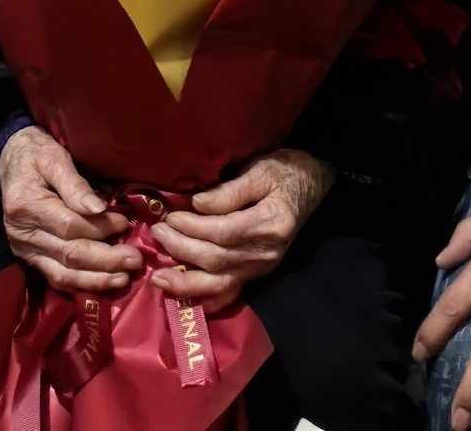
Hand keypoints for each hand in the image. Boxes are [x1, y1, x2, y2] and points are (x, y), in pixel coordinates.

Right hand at [0, 126, 140, 294]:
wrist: (11, 159)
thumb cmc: (36, 153)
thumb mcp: (54, 158)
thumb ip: (75, 185)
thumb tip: (99, 209)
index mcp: (27, 205)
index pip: (70, 226)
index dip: (100, 229)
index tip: (125, 224)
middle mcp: (22, 234)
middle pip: (68, 254)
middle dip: (104, 261)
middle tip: (135, 261)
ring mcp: (23, 250)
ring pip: (62, 273)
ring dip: (95, 280)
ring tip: (122, 279)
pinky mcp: (29, 258)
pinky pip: (55, 277)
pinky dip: (79, 284)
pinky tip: (100, 284)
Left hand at [149, 150, 333, 310]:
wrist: (313, 185)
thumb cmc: (287, 171)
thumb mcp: (262, 170)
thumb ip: (230, 190)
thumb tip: (198, 204)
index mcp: (269, 223)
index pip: (222, 232)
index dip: (192, 227)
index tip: (170, 216)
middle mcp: (266, 253)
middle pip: (217, 259)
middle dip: (182, 250)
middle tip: (157, 235)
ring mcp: (262, 268)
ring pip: (220, 283)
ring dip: (187, 283)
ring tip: (159, 278)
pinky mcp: (258, 273)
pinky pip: (232, 293)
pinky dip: (209, 300)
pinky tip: (188, 300)